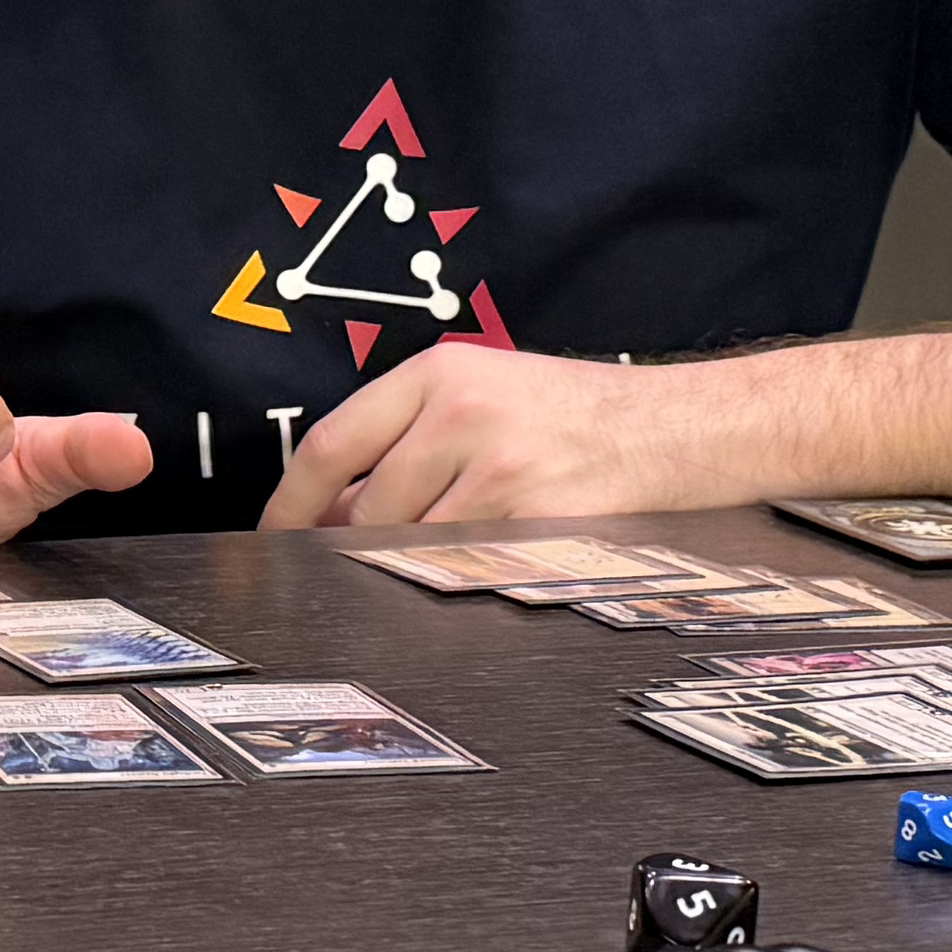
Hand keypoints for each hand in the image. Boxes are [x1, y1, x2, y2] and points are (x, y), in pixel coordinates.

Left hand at [260, 339, 712, 532]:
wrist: (677, 428)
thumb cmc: (574, 414)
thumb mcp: (483, 395)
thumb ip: (404, 439)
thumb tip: (328, 512)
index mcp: (438, 373)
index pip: (331, 443)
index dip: (290, 503)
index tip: (273, 537)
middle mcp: (462, 413)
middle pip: (367, 506)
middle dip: (355, 547)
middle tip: (362, 565)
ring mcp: (500, 467)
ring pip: (413, 544)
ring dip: (412, 564)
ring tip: (444, 553)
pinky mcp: (536, 519)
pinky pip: (467, 567)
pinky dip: (460, 577)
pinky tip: (481, 566)